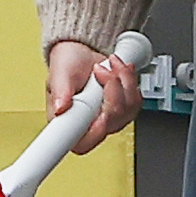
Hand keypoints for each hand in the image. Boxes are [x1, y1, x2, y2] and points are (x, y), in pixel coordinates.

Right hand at [44, 40, 140, 155]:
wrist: (82, 52)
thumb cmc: (68, 64)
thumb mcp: (60, 73)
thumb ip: (60, 92)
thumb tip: (61, 109)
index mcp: (67, 122)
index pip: (82, 144)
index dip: (95, 132)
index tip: (99, 116)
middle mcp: (88, 125)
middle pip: (111, 123)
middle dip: (111, 90)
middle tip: (99, 72)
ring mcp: (108, 119)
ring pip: (127, 110)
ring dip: (123, 82)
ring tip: (108, 67)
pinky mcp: (122, 110)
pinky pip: (136, 102)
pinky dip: (130, 81)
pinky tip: (119, 72)